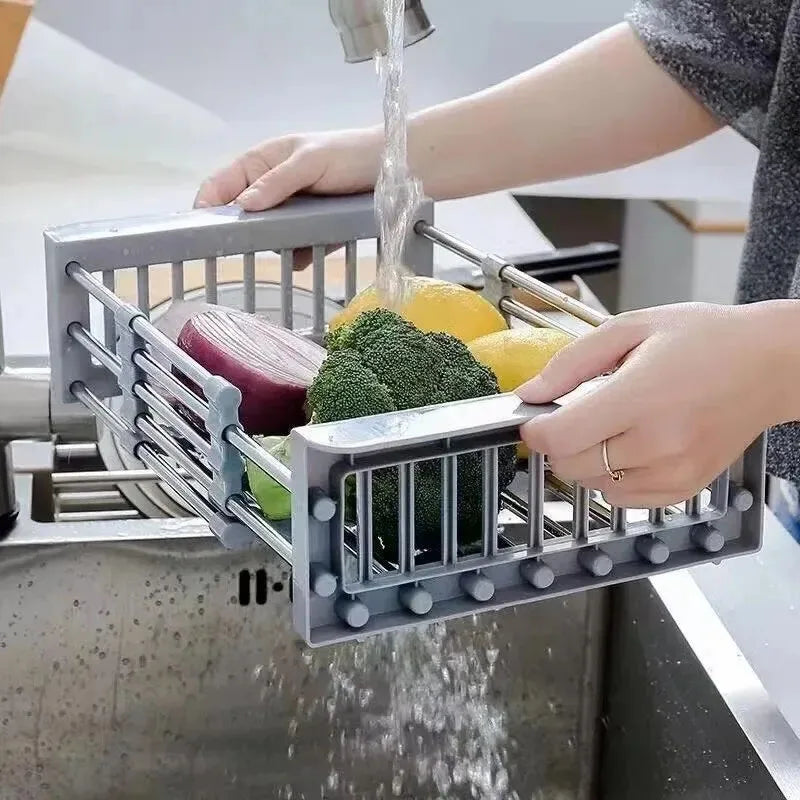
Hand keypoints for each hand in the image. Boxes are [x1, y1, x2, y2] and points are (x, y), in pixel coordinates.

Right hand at [194, 127, 382, 267]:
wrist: (392, 168)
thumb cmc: (347, 153)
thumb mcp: (309, 161)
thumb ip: (277, 182)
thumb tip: (244, 205)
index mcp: (259, 164)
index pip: (219, 186)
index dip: (206, 208)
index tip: (202, 231)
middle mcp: (269, 190)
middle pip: (240, 217)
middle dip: (241, 233)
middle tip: (245, 247)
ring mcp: (290, 214)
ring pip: (266, 237)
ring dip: (274, 246)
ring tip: (287, 247)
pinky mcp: (311, 233)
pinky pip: (295, 251)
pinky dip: (298, 257)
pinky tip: (304, 258)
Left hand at [517, 301, 798, 507]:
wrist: (770, 365)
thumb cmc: (706, 340)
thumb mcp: (631, 329)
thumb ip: (571, 363)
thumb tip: (529, 394)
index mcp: (640, 398)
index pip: (559, 437)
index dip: (536, 430)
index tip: (536, 418)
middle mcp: (657, 443)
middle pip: (569, 466)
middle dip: (558, 443)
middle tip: (574, 416)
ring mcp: (673, 471)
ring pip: (592, 485)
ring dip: (586, 461)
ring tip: (612, 427)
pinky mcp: (685, 488)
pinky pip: (623, 499)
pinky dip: (613, 478)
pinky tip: (630, 447)